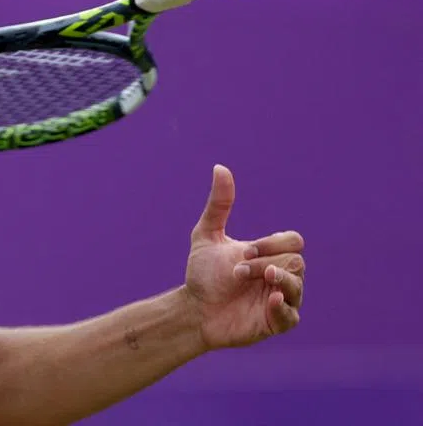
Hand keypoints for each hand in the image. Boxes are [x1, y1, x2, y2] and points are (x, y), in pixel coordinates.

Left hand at [183, 164, 305, 349]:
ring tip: (250, 278)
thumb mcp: (207, 235)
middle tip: (238, 270)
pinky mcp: (276, 323)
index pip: (293, 241)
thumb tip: (219, 167)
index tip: (245, 250)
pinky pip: (292, 316)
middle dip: (267, 261)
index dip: (273, 243)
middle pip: (296, 261)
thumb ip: (219, 204)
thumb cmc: (203, 274)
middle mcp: (280, 275)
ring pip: (298, 286)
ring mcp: (281, 299)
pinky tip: (269, 299)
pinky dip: (283, 307)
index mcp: (270, 254)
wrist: (193, 308)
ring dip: (276, 280)